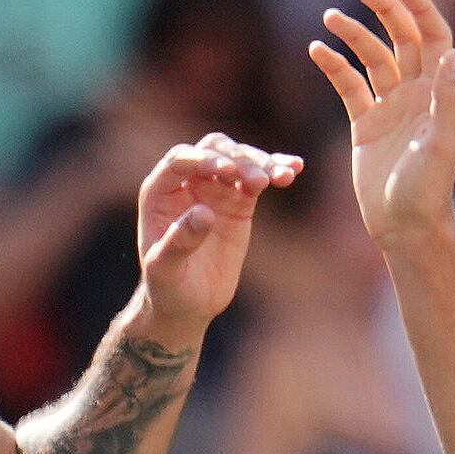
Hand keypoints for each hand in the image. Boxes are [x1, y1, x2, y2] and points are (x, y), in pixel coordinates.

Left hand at [128, 132, 302, 338]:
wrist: (189, 302)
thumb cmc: (167, 286)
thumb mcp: (165, 269)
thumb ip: (180, 241)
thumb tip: (204, 212)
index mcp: (160, 192)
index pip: (181, 161)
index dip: (203, 160)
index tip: (226, 170)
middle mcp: (188, 182)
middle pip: (214, 150)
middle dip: (236, 158)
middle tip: (256, 179)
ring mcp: (215, 189)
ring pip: (240, 159)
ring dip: (261, 163)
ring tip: (282, 177)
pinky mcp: (239, 201)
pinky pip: (259, 178)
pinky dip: (276, 170)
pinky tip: (294, 168)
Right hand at [309, 0, 454, 247]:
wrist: (405, 225)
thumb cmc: (429, 188)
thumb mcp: (442, 142)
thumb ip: (446, 97)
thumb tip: (452, 53)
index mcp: (438, 91)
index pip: (433, 36)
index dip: (419, 8)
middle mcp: (415, 92)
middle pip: (400, 37)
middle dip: (383, 9)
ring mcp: (389, 106)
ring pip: (371, 58)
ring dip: (352, 35)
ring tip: (330, 17)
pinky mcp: (365, 124)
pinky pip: (348, 86)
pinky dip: (334, 67)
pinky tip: (317, 50)